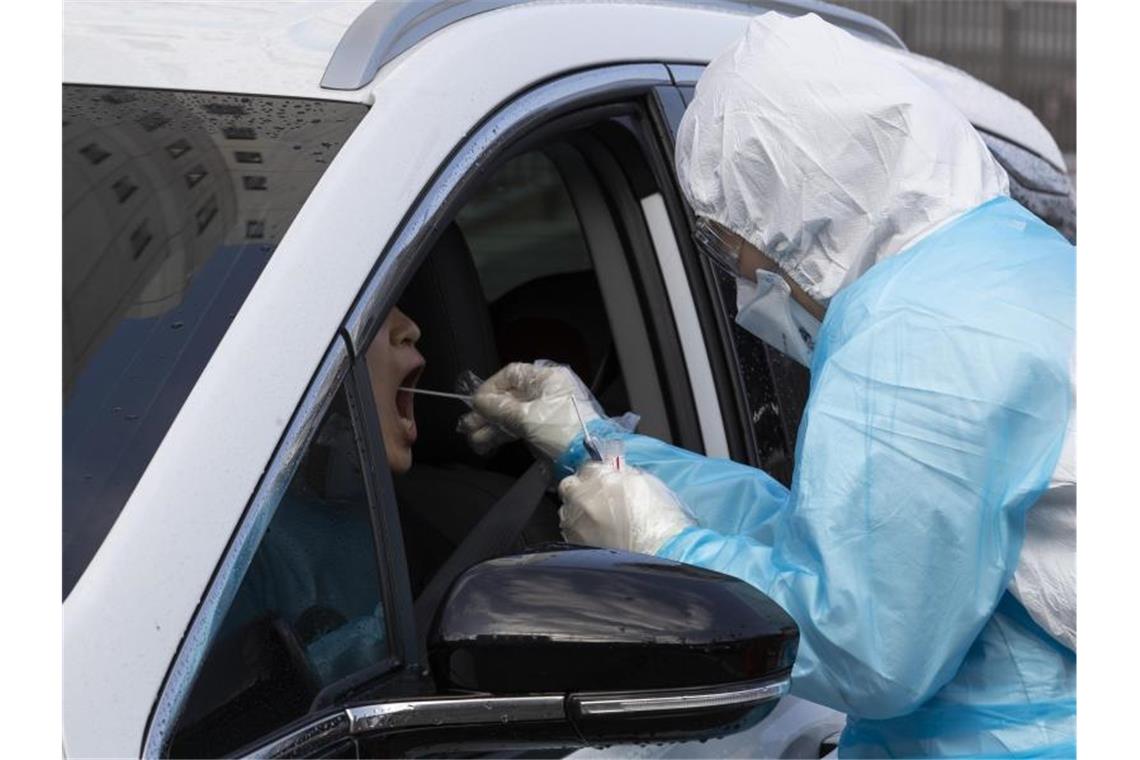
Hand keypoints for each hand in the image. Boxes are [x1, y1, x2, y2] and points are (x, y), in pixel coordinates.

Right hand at [459, 362, 599, 459]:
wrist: (589, 460)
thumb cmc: (564, 432)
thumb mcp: (527, 417)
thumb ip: (499, 408)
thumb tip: (479, 402)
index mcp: (548, 379)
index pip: (511, 374)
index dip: (490, 388)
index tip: (476, 403)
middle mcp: (546, 391)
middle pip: (509, 396)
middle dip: (487, 412)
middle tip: (468, 426)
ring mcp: (545, 411)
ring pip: (511, 414)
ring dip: (491, 427)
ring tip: (474, 440)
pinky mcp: (545, 430)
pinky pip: (518, 428)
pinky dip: (503, 435)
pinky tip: (486, 444)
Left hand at [558, 462, 695, 554]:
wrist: (660, 557)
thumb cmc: (660, 523)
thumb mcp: (648, 484)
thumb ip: (624, 475)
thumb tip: (617, 474)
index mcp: (600, 479)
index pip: (587, 466)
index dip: (596, 473)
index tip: (603, 479)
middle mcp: (582, 499)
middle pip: (570, 486)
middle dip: (581, 490)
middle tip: (599, 499)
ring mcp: (575, 524)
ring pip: (567, 511)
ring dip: (579, 512)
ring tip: (601, 523)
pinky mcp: (573, 545)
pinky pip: (570, 532)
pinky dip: (580, 532)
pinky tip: (598, 538)